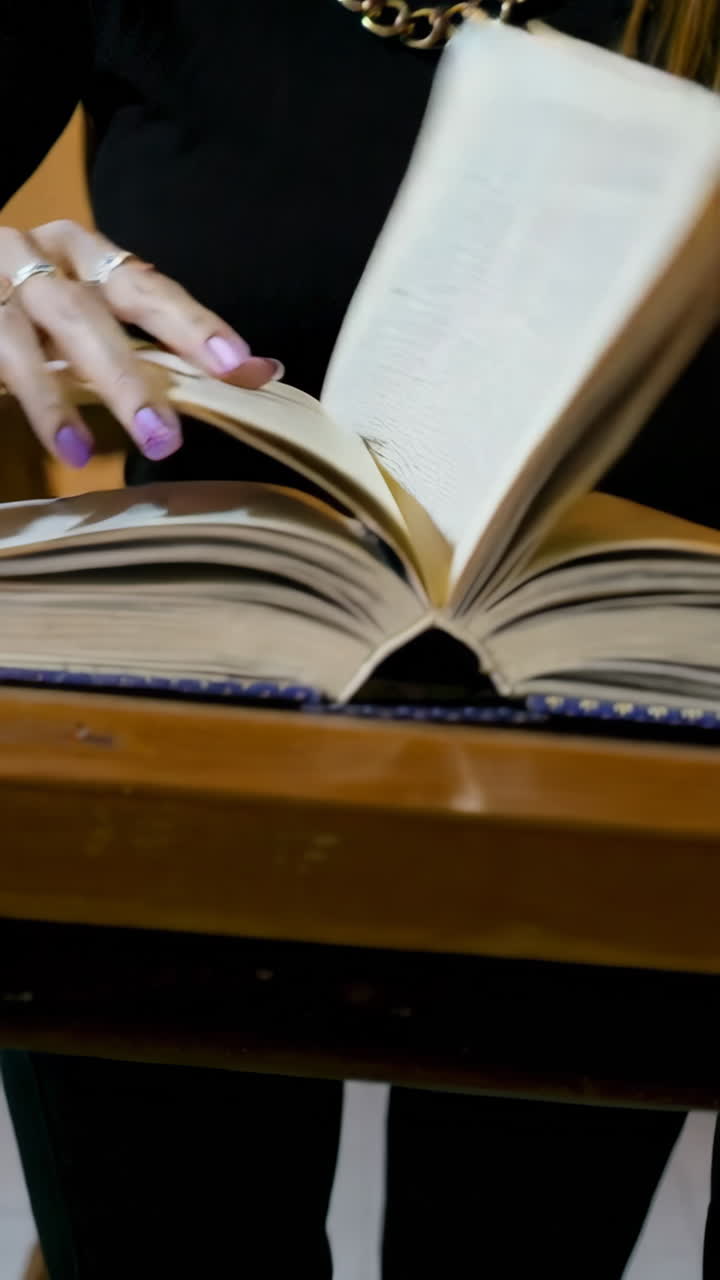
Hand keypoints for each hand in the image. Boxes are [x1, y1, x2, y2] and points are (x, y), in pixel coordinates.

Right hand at [0, 220, 282, 466]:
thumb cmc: (31, 309)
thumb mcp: (92, 315)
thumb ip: (162, 343)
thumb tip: (260, 372)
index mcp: (82, 253)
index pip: (147, 288)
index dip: (193, 326)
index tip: (240, 366)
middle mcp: (34, 256)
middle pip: (88, 311)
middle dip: (128, 377)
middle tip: (165, 440)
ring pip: (25, 337)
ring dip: (60, 398)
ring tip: (89, 454)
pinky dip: (36, 402)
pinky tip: (65, 445)